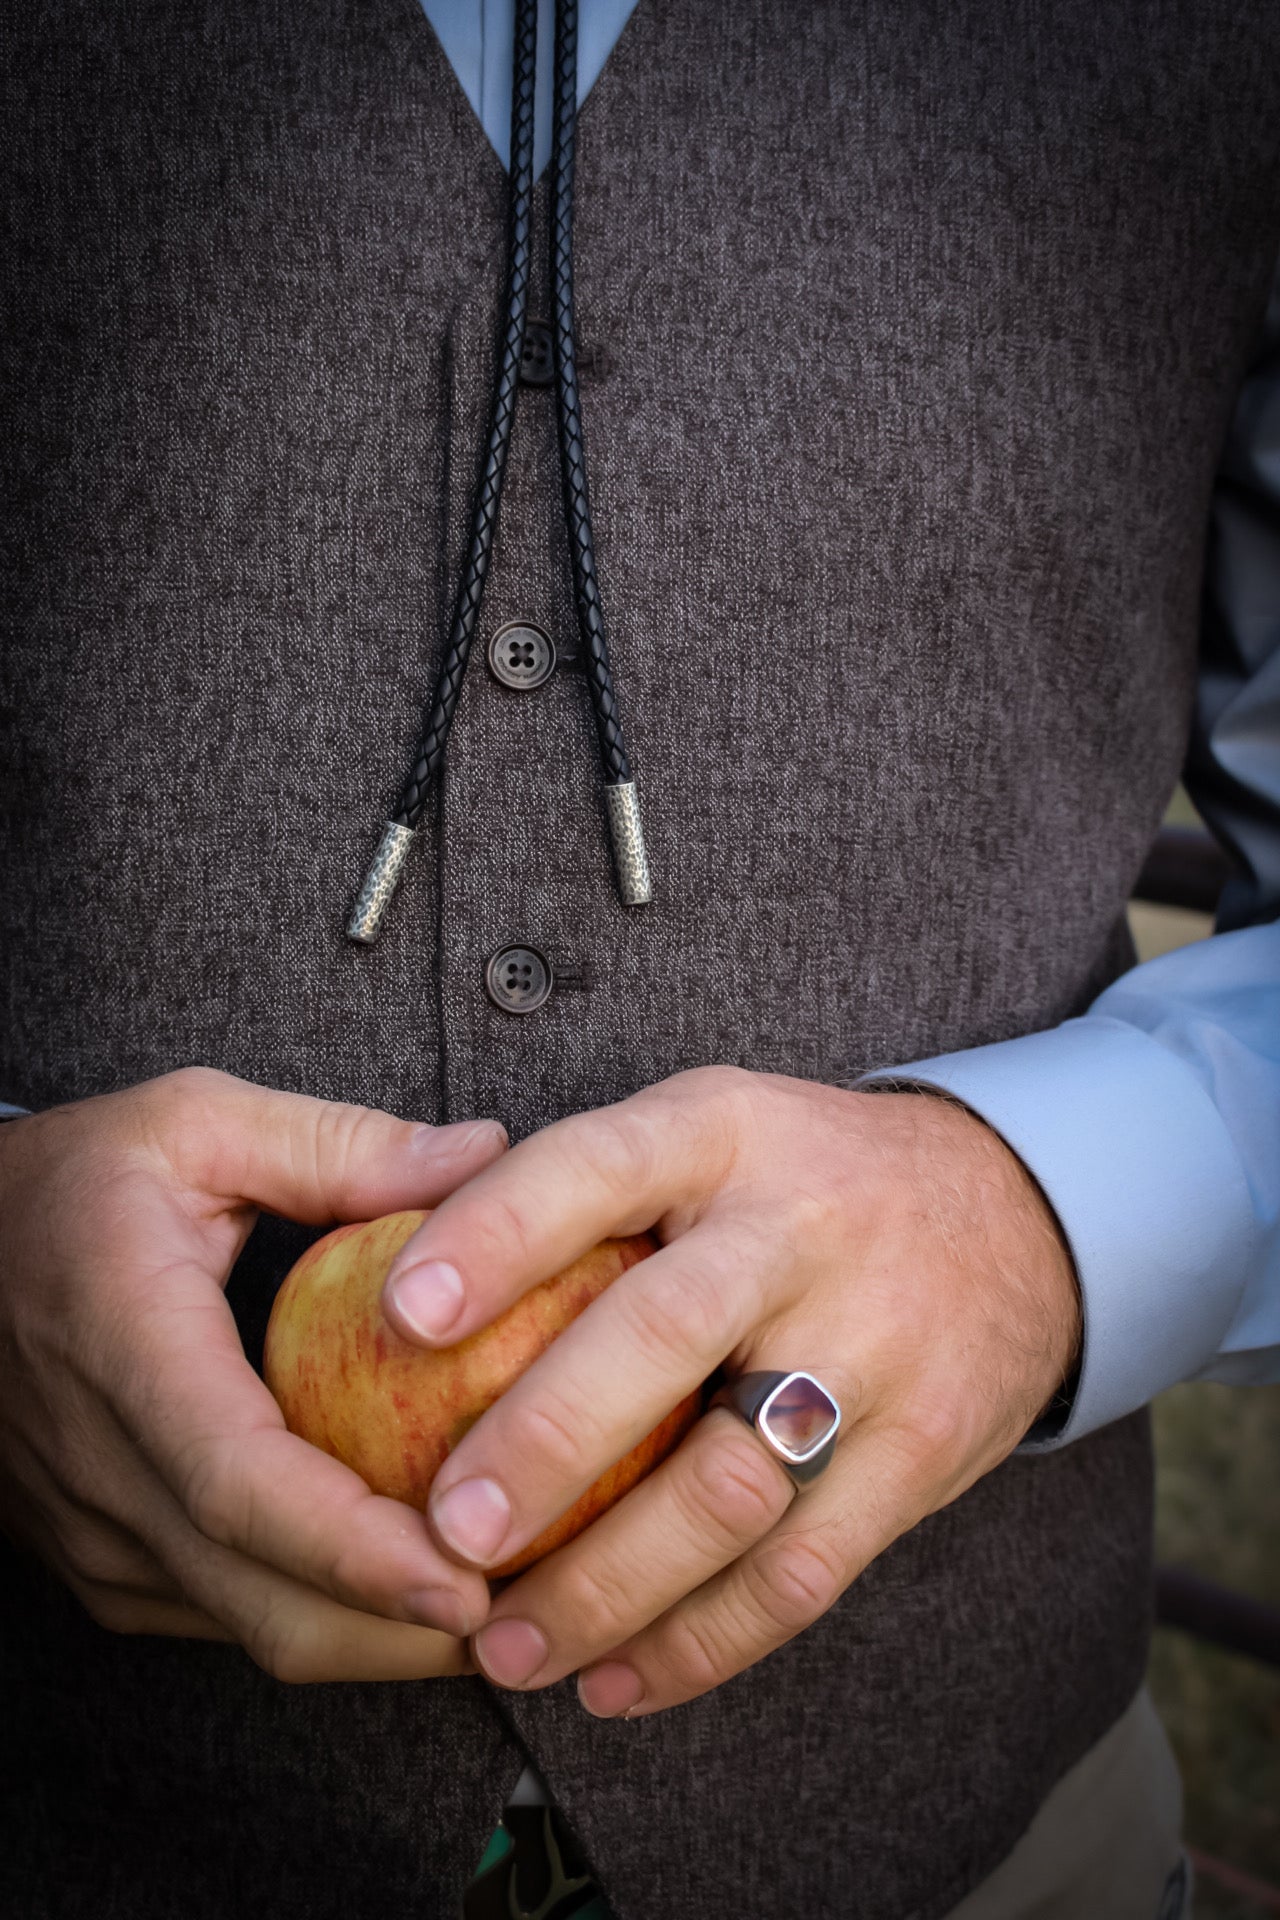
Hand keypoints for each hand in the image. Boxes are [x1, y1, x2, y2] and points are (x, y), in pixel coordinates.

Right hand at [0, 1067, 505, 1680]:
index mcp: (126, 1348)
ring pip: (252, 1633)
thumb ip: (338, 1145)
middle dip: (408, 1633)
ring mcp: (97, 1536)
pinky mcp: (109, 1566)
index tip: (468, 1580)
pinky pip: (229, 1618)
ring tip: (512, 1605)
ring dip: (382, 1639)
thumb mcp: (193, 1123)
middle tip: (542, 1609)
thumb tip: (487, 1157)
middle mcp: (102, 1470)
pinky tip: (421, 1583)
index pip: (240, 1482)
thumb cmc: (67, 1185)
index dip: (357, 1549)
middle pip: (264, 1601)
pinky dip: (332, 1618)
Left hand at [380, 1067, 1079, 1716]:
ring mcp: (872, 1345)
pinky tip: (616, 1679)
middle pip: (665, 1335)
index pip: (598, 1166)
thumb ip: (583, 1189)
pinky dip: (700, 1643)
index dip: (497, 1235)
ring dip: (608, 1584)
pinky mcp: (921, 1454)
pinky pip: (802, 1571)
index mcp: (722, 1132)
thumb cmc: (800, 1182)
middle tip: (449, 1531)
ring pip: (732, 1484)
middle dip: (548, 1442)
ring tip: (506, 1648)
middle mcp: (798, 1229)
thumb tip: (387, 1260)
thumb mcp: (710, 1130)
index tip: (401, 1314)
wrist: (1014, 1216)